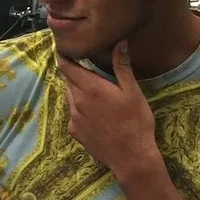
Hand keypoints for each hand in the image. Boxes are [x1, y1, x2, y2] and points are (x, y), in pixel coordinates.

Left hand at [57, 40, 158, 176]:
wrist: (130, 157)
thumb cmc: (136, 122)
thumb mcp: (132, 91)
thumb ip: (121, 66)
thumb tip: (119, 41)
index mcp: (90, 88)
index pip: (67, 67)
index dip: (63, 56)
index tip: (63, 48)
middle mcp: (77, 102)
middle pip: (69, 81)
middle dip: (74, 72)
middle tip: (85, 66)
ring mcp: (73, 118)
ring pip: (70, 97)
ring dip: (78, 90)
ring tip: (94, 90)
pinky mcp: (74, 132)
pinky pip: (73, 113)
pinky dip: (80, 108)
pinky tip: (95, 112)